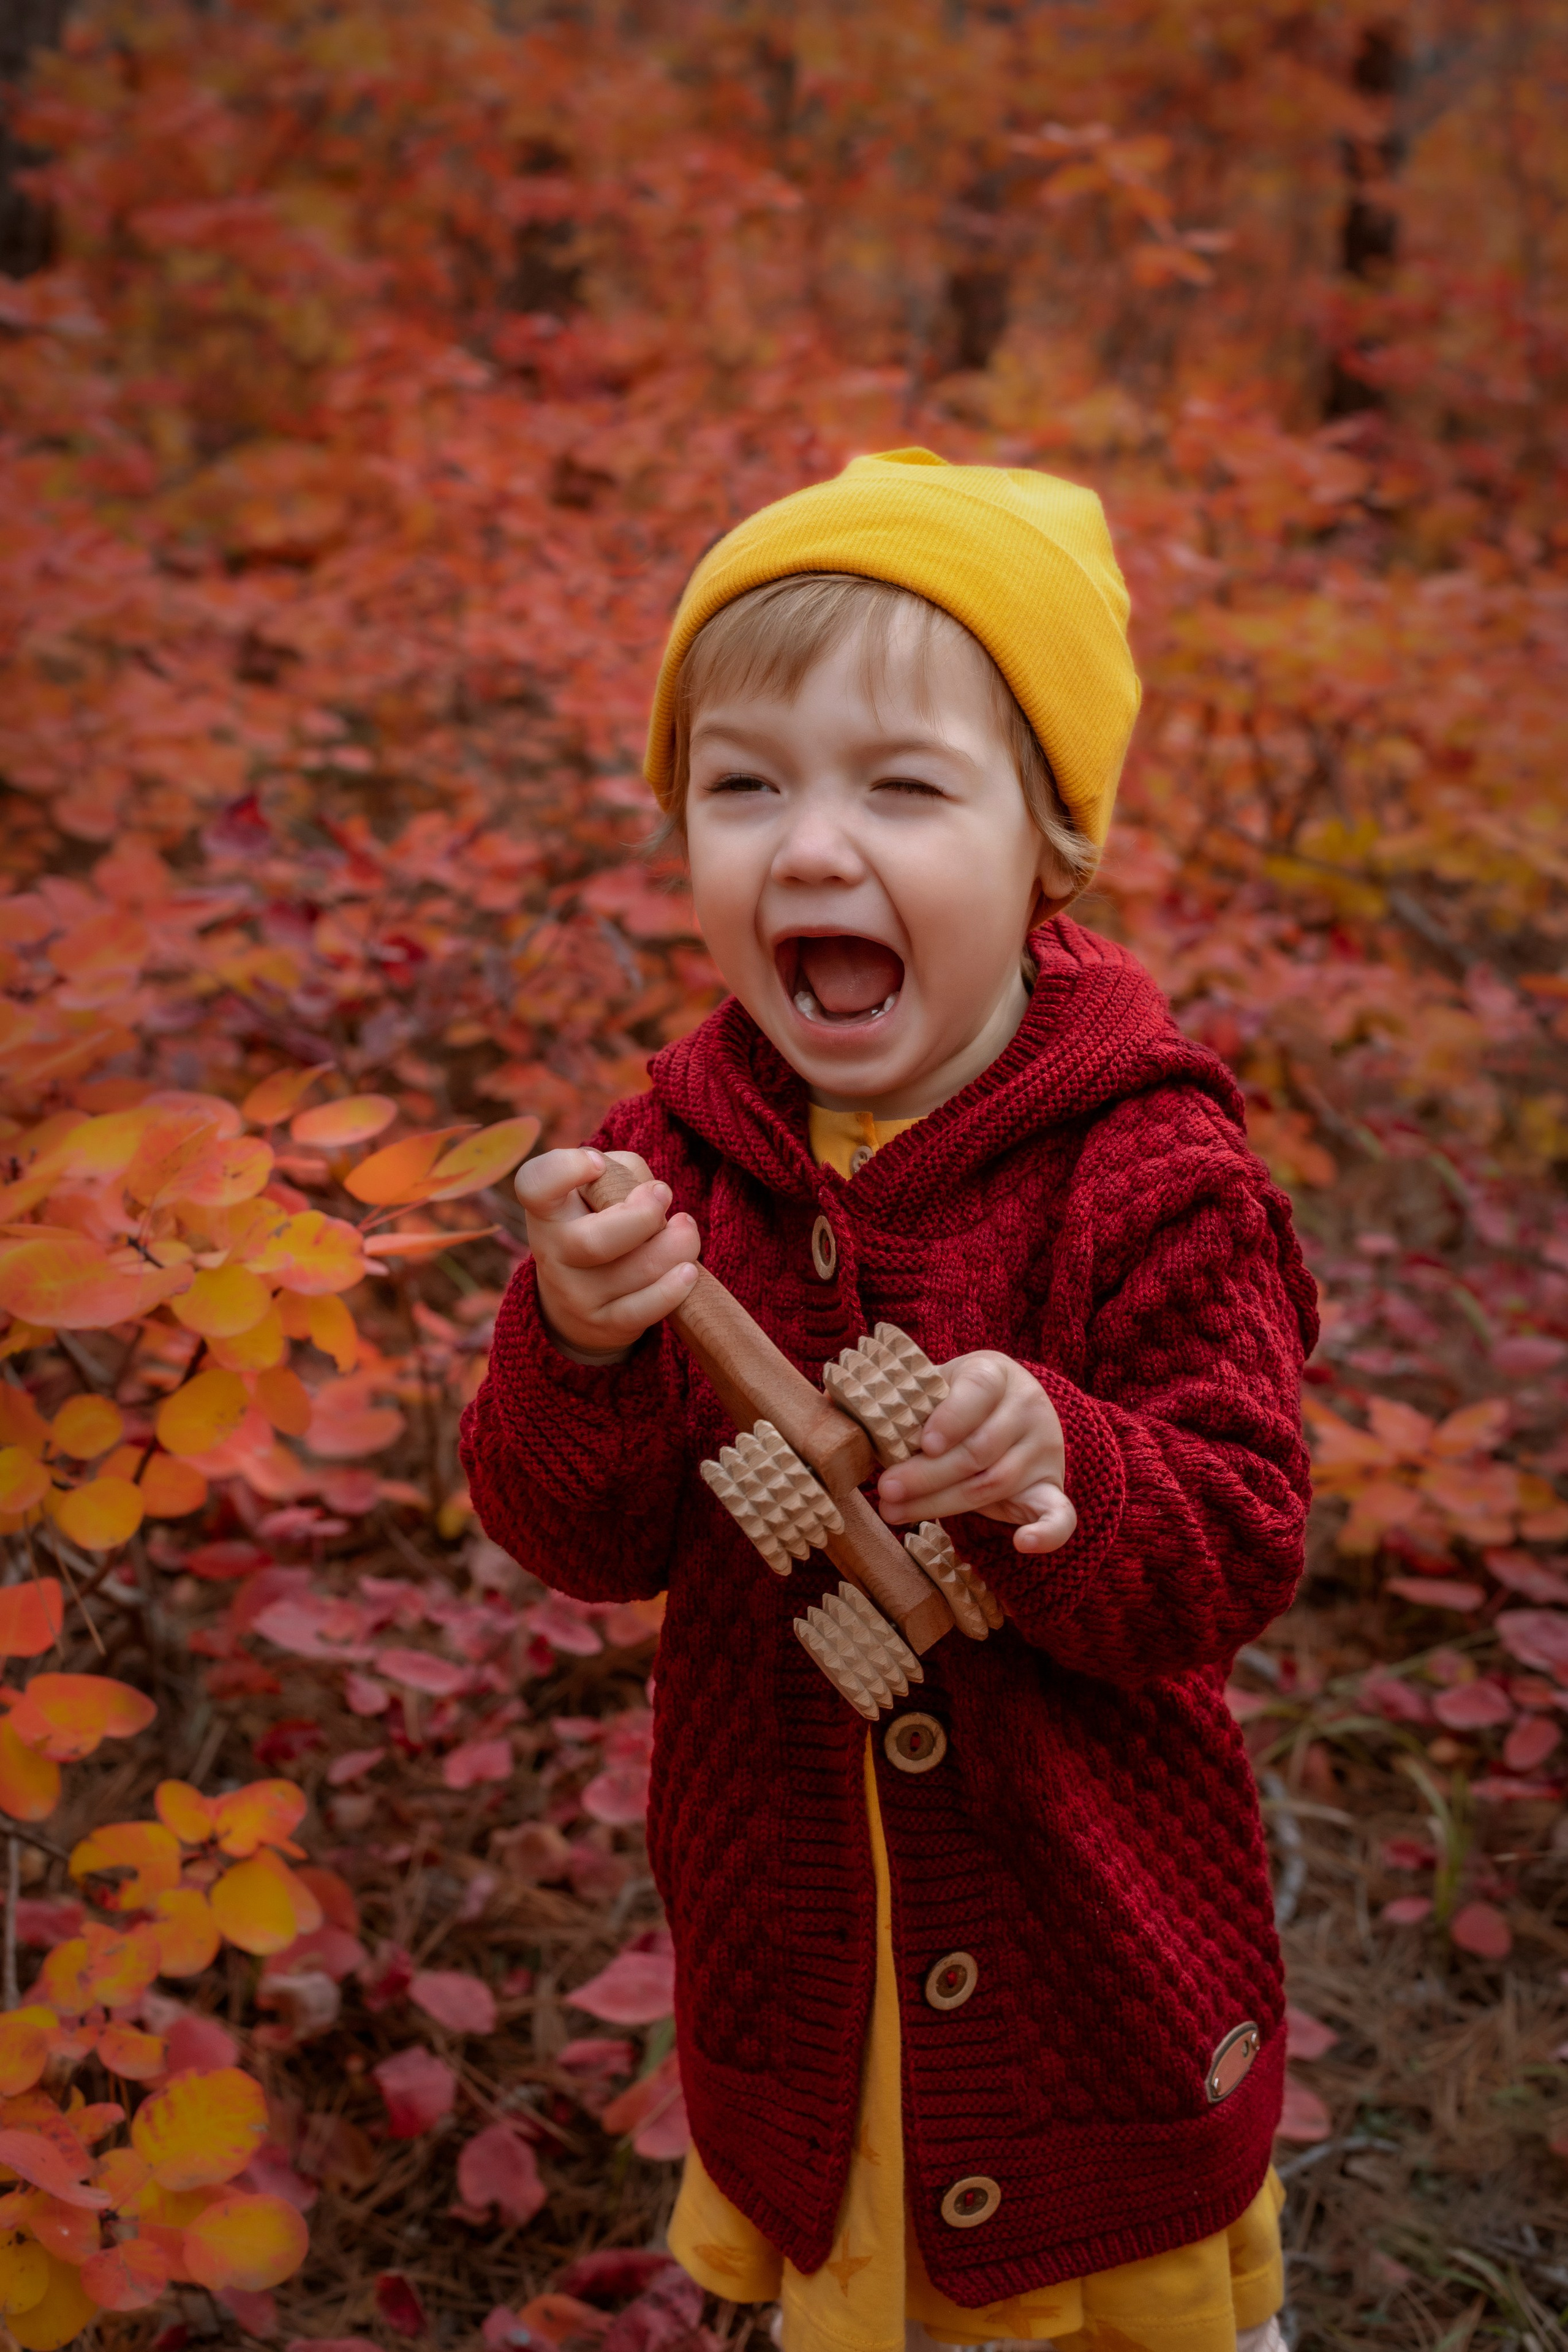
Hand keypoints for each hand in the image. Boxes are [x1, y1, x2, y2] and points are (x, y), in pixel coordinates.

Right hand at [515, 1147, 699, 1357]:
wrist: (575, 1301)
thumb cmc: (597, 1222)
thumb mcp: (597, 1189)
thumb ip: (622, 1172)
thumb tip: (654, 1193)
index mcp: (547, 1209)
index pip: (536, 1185)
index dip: (565, 1169)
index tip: (596, 1164)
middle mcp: (553, 1252)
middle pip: (597, 1241)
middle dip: (644, 1217)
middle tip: (663, 1195)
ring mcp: (577, 1293)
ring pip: (635, 1271)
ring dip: (675, 1245)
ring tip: (684, 1230)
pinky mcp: (604, 1323)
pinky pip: (644, 1309)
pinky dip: (673, 1289)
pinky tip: (688, 1271)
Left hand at [875, 1351, 1077, 1554]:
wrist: (1014, 1408)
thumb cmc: (957, 1401)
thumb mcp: (934, 1385)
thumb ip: (893, 1395)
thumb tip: (827, 1399)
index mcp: (995, 1375)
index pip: (977, 1393)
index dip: (951, 1418)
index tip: (924, 1442)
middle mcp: (1027, 1409)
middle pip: (979, 1449)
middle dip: (927, 1475)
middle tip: (885, 1489)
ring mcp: (1043, 1450)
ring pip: (996, 1484)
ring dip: (943, 1505)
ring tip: (896, 1513)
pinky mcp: (1052, 1487)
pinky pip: (1061, 1515)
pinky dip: (1047, 1533)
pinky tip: (1023, 1544)